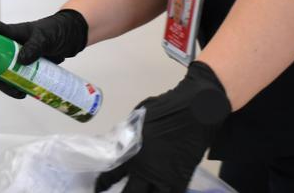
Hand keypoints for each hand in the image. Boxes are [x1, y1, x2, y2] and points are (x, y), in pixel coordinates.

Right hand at [0, 9, 88, 98]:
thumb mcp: (46, 37)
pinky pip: (13, 80)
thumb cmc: (56, 31)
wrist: (70, 38)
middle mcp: (9, 45)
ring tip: (16, 93)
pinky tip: (23, 93)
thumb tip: (21, 61)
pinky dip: (15, 88)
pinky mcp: (24, 68)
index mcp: (10, 33)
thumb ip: (34, 47)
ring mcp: (15, 58)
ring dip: (3, 85)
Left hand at [95, 62, 230, 192]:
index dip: (103, 184)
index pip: (112, 174)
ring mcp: (165, 176)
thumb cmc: (166, 109)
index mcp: (132, 151)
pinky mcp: (182, 178)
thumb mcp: (138, 118)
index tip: (98, 189)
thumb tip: (120, 144)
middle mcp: (146, 168)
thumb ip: (128, 134)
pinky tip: (159, 192)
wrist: (195, 110)